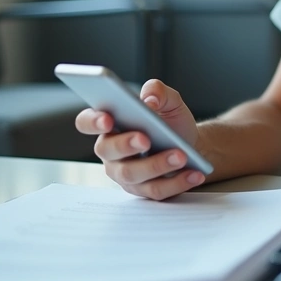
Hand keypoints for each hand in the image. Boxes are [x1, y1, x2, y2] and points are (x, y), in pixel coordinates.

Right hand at [74, 79, 206, 199]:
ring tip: (181, 156)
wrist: (191, 146)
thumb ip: (158, 91)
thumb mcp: (170, 101)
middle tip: (146, 139)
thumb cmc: (171, 123)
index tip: (108, 119)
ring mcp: (124, 173)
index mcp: (110, 123)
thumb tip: (149, 99)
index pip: (87, 121)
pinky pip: (154, 190)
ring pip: (132, 173)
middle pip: (107, 150)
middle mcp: (110, 150)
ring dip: (157, 164)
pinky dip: (177, 182)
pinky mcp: (142, 190)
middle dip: (126, 144)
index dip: (92, 121)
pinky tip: (194, 173)